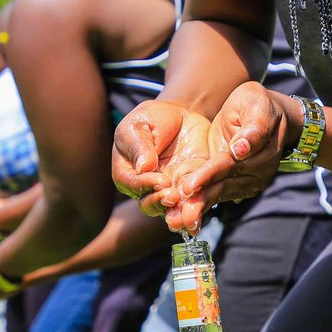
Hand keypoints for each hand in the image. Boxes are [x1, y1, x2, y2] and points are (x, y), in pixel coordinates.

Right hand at [112, 100, 213, 229]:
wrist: (180, 115)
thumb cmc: (151, 118)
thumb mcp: (138, 125)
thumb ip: (139, 146)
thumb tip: (143, 168)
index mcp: (127, 173)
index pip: (132, 184)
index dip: (145, 185)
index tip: (160, 180)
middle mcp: (147, 187)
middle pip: (150, 204)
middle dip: (161, 204)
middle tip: (173, 197)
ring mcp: (170, 189)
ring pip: (172, 209)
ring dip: (179, 214)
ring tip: (187, 216)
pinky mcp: (191, 186)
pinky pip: (195, 199)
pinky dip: (199, 204)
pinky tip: (203, 206)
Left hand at [172, 84, 300, 226]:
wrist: (264, 114)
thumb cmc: (258, 104)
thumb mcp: (256, 105)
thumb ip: (253, 128)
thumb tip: (241, 150)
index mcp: (262, 153)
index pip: (230, 165)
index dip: (209, 174)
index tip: (189, 185)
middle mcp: (256, 174)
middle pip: (224, 186)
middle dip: (199, 199)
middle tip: (177, 213)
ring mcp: (247, 182)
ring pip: (219, 194)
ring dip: (197, 207)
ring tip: (176, 221)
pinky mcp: (235, 185)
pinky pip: (216, 194)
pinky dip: (198, 205)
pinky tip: (181, 215)